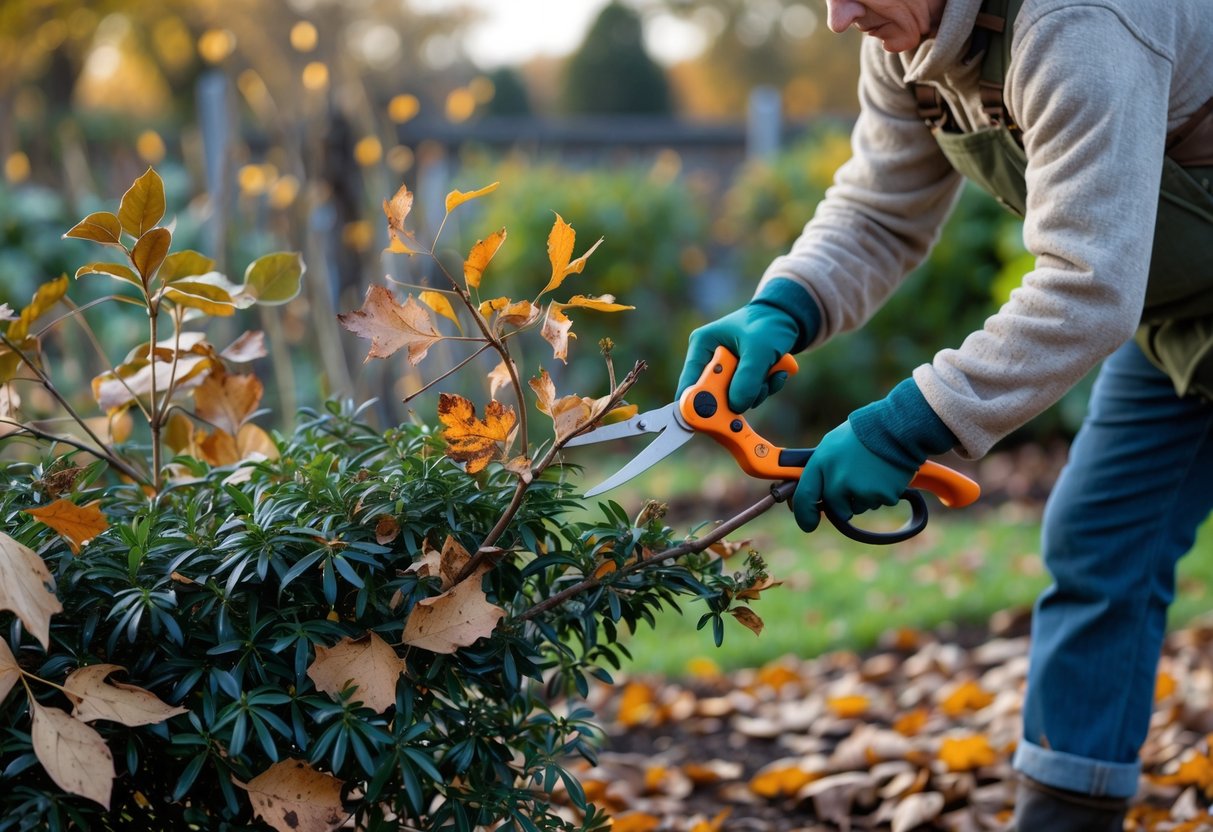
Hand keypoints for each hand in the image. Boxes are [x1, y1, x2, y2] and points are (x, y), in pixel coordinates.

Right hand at [676, 302, 800, 412]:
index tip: (703, 421)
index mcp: (703, 345)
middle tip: (757, 386)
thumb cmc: (769, 324)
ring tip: (770, 371)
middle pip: (714, 395)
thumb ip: (747, 378)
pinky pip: (750, 395)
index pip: (689, 381)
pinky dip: (766, 388)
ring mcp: (727, 370)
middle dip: (739, 394)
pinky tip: (776, 372)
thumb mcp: (759, 348)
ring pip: (736, 398)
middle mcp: (711, 359)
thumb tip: (735, 405)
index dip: (695, 403)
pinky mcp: (742, 377)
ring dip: (757, 391)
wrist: (790, 317)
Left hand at [792, 422, 916, 532]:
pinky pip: (879, 503)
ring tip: (872, 469)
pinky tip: (885, 474)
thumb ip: (823, 470)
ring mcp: (860, 490)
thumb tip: (819, 492)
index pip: (805, 497)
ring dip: (864, 496)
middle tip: (856, 481)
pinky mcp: (882, 496)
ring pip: (859, 507)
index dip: (805, 515)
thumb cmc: (862, 434)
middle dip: (844, 502)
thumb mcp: (832, 445)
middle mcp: (838, 480)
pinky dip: (883, 493)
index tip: (809, 524)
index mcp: (821, 464)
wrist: (896, 427)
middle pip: (836, 509)